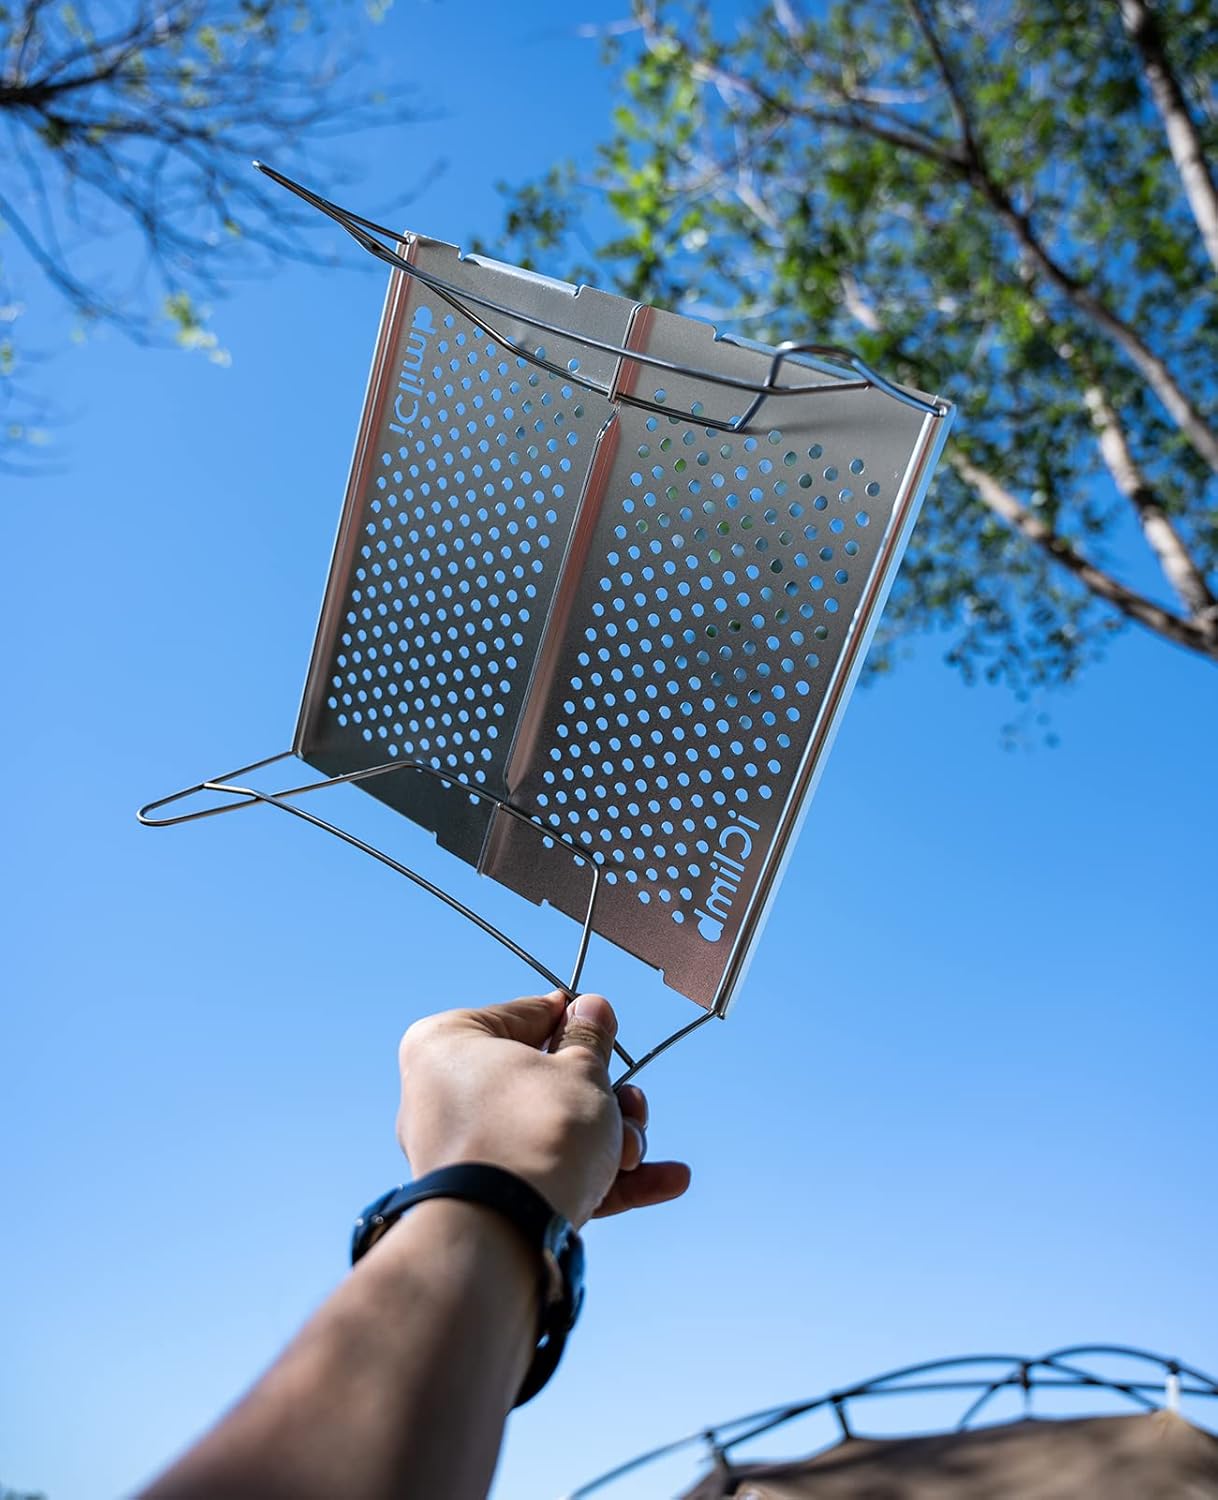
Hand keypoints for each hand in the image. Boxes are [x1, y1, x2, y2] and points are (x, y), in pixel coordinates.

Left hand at [396, 992, 690, 1227]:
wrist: (505, 1233)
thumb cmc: (535, 1130)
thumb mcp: (580, 1071)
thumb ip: (590, 1038)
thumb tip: (593, 1007)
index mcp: (447, 1043)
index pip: (522, 1016)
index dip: (573, 1020)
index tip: (605, 1025)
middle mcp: (444, 1096)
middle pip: (543, 1082)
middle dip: (605, 1097)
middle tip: (633, 1104)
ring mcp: (464, 1153)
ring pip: (551, 1132)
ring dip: (610, 1139)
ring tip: (635, 1151)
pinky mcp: (485, 1200)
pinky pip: (546, 1173)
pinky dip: (600, 1175)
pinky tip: (665, 1179)